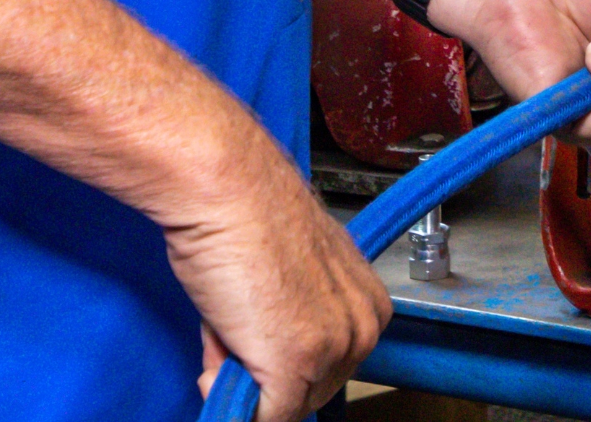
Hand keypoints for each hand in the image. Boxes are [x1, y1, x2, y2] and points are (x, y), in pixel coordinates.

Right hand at [173, 143, 391, 421]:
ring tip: (228, 321)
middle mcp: (363, 330)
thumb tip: (268, 360)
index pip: (329, 367)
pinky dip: (233, 398)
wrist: (231, 191)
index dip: (280, 357)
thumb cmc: (251, 219)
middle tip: (233, 325)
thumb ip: (295, 321)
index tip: (258, 334)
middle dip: (264, 370)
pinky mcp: (295, 365)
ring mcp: (332, 350)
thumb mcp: (293, 278)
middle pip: (311, 390)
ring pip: (285, 405)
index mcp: (369, 306)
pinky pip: (264, 416)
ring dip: (244, 376)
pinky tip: (220, 348)